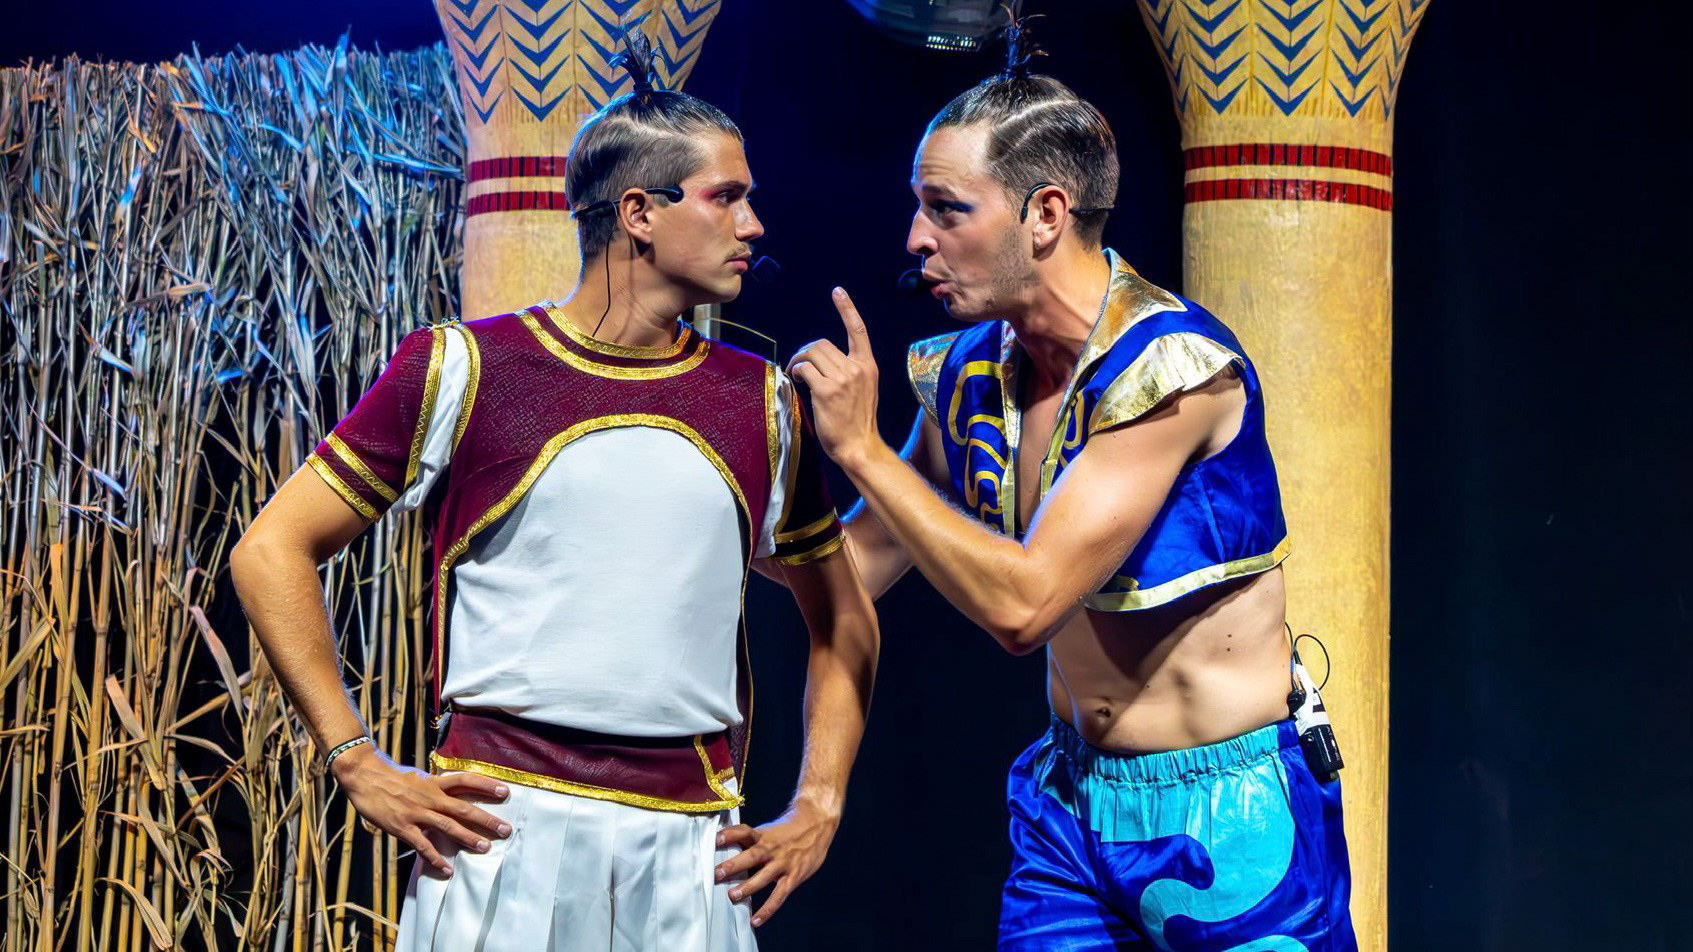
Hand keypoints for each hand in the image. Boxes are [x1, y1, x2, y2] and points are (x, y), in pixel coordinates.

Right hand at [331, 743, 511, 876]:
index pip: (466, 780)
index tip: (506, 791)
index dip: (486, 785)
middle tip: (506, 829)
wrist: (364, 776)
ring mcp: (417, 813)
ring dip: (468, 838)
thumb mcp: (418, 776)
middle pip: (464, 807)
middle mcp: (430, 797)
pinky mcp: (403, 827)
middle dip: (486, 819)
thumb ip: (435, 785)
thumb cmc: (391, 776)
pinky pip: (423, 846)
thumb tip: (451, 790)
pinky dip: (435, 859)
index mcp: (434, 782)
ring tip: (485, 848)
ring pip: (448, 827)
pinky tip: (447, 869)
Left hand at [713, 799, 840, 926]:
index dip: (730, 834)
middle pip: (751, 856)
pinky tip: (756, 920)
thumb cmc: (789, 829)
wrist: (818, 824)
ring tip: (733, 896)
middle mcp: (772, 848)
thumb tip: (725, 846)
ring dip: (748, 886)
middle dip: (733, 866)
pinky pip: (779, 895)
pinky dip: (767, 909)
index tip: (716, 839)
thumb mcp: (769, 830)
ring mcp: (783, 863)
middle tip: (717, 874)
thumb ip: (751, 840)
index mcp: (763, 835)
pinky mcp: (793, 876)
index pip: (743, 832)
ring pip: (764, 876)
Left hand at [788, 288, 881, 468]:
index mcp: (868, 366)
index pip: (858, 330)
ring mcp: (842, 379)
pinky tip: (797, 380)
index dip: (847, 308)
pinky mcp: (826, 390)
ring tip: (796, 374)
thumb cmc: (857, 422)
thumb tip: (821, 364)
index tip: (838, 292)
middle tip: (799, 365)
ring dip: (798, 361)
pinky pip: (804, 369)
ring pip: (811, 353)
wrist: (859, 446)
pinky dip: (796, 371)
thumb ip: (849, 372)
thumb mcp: (864, 390)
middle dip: (806, 351)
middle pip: (822, 343)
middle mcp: (857, 368)